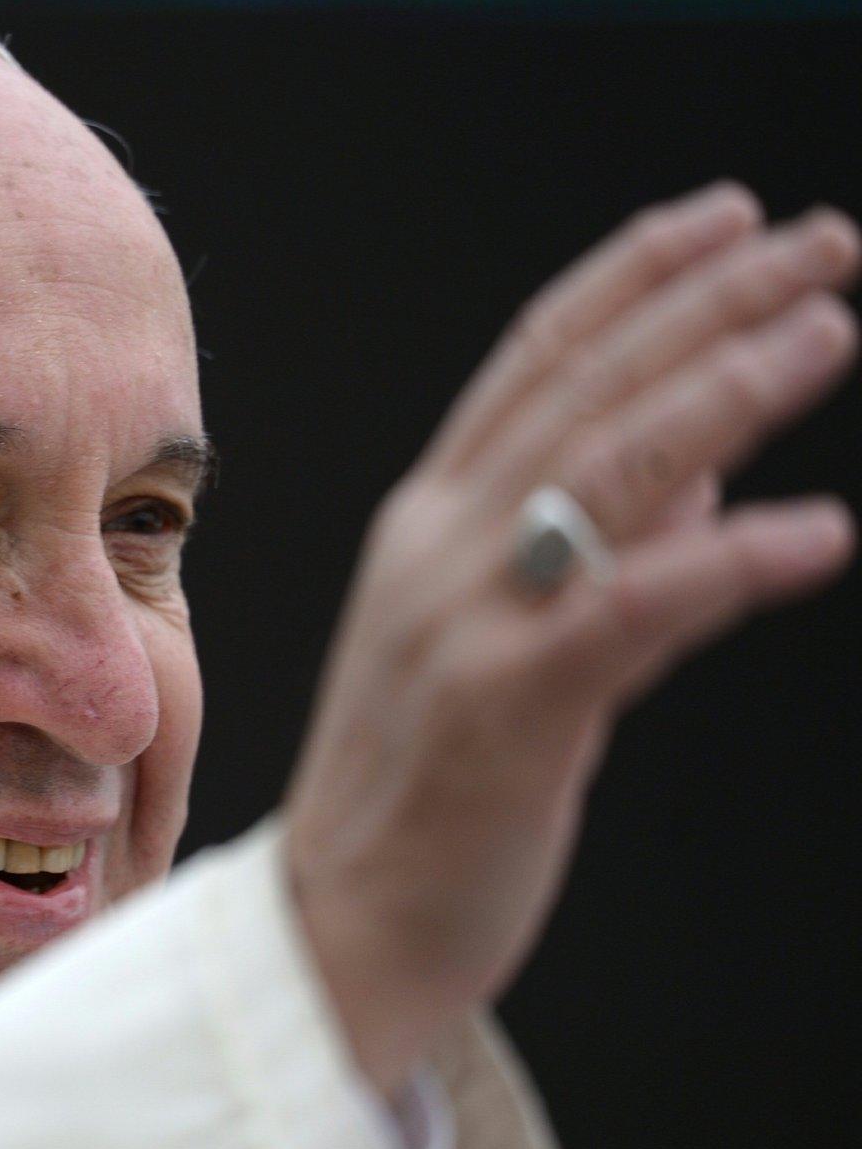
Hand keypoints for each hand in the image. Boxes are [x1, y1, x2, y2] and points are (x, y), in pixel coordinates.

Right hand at [279, 183, 858, 1095]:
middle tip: (819, 243)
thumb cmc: (426, 792)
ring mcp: (460, 622)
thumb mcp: (507, 644)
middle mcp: (434, 549)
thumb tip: (705, 471)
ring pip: (601, 472)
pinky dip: (728, 560)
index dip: (631, 281)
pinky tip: (821, 529)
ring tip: (828, 330)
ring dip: (724, 390)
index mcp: (426, 524)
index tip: (727, 219)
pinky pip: (628, 610)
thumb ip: (596, 551)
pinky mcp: (502, 708)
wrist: (335, 929)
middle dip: (704, 302)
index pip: (533, 364)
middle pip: (579, 390)